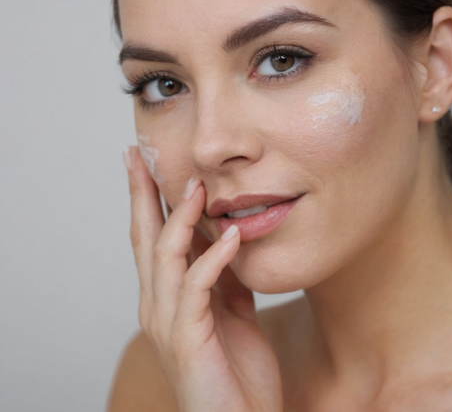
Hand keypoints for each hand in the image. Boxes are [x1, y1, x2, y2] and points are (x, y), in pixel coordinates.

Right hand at [123, 146, 282, 411]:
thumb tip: (229, 241)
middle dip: (141, 195)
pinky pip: (197, 287)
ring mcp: (167, 322)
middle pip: (143, 238)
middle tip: (137, 156)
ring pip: (164, 257)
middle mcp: (157, 305)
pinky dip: (214, 258)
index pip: (151, 238)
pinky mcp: (186, 339)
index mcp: (167, 297)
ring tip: (198, 187)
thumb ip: (225, 279)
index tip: (145, 165)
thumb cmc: (236, 371)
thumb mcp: (233, 312)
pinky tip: (232, 235)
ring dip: (180, 218)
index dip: (147, 200)